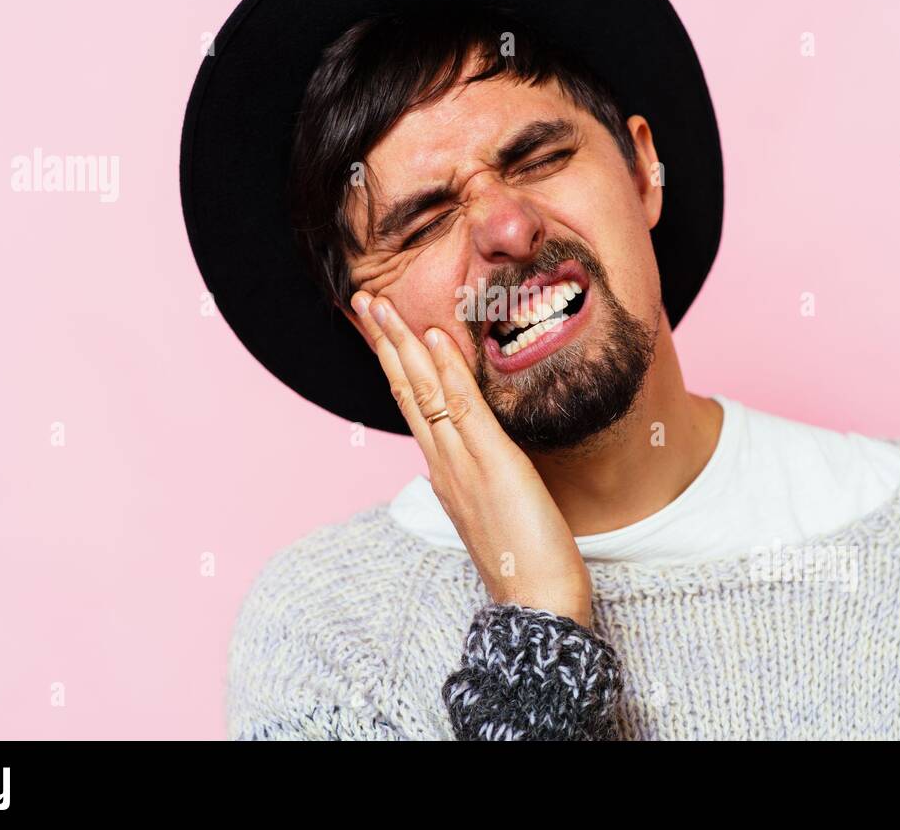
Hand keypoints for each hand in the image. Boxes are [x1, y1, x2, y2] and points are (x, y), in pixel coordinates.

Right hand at [350, 290, 593, 627]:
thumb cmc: (524, 560)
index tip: (383, 328)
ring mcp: (463, 462)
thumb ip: (474, 480)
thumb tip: (459, 464)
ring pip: (424, 392)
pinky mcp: (493, 464)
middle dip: (384, 342)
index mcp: (445, 471)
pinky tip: (432, 337)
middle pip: (406, 390)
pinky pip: (464, 408)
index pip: (415, 405)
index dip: (397, 363)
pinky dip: (447, 370)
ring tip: (380, 303)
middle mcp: (444, 462)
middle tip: (363, 299)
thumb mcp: (494, 509)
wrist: (536, 602)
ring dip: (402, 342)